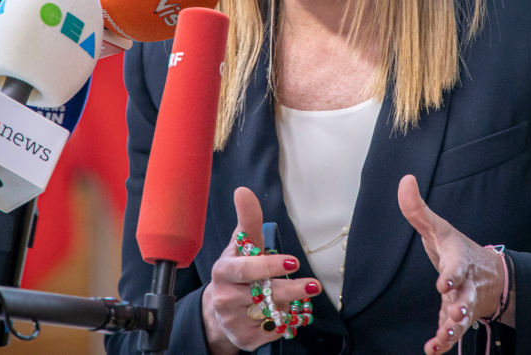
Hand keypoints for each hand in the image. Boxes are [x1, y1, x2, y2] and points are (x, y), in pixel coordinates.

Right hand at [201, 187, 320, 353]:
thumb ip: (248, 219)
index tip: (293, 262)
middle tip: (313, 286)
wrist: (218, 309)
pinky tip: (289, 313)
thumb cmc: (237, 269)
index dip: (269, 266)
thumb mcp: (241, 244)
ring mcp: (232, 320)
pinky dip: (285, 322)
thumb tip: (243, 191)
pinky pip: (272, 332)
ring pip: (270, 315)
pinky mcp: (243, 339)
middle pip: (262, 294)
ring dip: (290, 306)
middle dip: (290, 291)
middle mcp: (223, 297)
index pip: (246, 269)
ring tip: (302, 298)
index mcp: (223, 270)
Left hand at [398, 174, 505, 353]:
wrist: (488, 274)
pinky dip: (444, 341)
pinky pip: (453, 332)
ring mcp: (463, 303)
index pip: (456, 267)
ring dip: (454, 328)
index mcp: (457, 261)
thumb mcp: (438, 227)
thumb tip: (405, 178)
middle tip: (457, 312)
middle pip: (465, 296)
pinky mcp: (458, 318)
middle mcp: (464, 284)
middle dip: (461, 305)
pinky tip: (432, 349)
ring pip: (462, 318)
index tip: (443, 283)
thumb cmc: (457, 249)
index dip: (450, 275)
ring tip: (444, 337)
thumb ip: (417, 209)